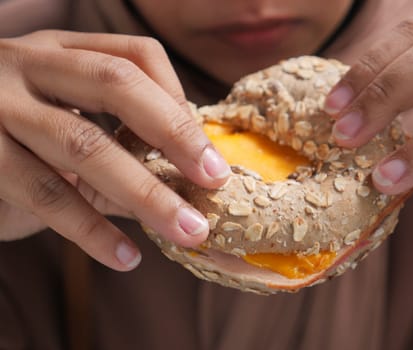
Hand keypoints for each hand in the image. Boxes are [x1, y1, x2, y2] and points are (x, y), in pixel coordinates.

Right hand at [0, 30, 230, 270]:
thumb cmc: (19, 142)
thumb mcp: (69, 126)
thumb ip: (121, 148)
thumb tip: (190, 182)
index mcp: (63, 52)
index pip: (135, 56)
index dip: (178, 98)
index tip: (205, 150)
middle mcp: (29, 65)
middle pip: (116, 84)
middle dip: (174, 134)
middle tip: (215, 180)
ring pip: (84, 143)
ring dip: (146, 193)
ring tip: (187, 230)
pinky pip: (45, 193)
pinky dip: (91, 230)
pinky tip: (125, 256)